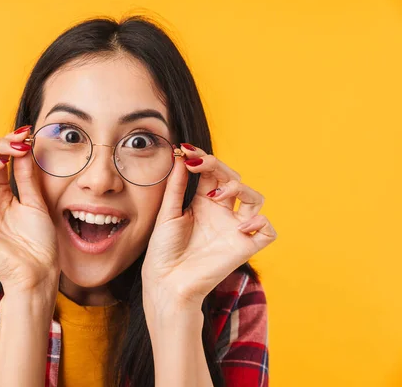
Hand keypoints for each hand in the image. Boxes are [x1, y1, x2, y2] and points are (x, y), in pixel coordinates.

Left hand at [142, 144, 276, 308]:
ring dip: (239, 188)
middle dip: (219, 166)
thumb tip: (181, 156)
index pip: (213, 172)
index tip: (186, 150)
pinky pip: (268, 230)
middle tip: (198, 164)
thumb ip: (176, 186)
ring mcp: (235, 229)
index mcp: (203, 203)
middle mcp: (221, 212)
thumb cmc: (164, 251)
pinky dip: (260, 223)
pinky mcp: (245, 247)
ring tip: (217, 195)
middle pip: (234, 178)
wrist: (166, 281)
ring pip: (255, 198)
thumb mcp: (167, 213)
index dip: (204, 158)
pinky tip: (239, 226)